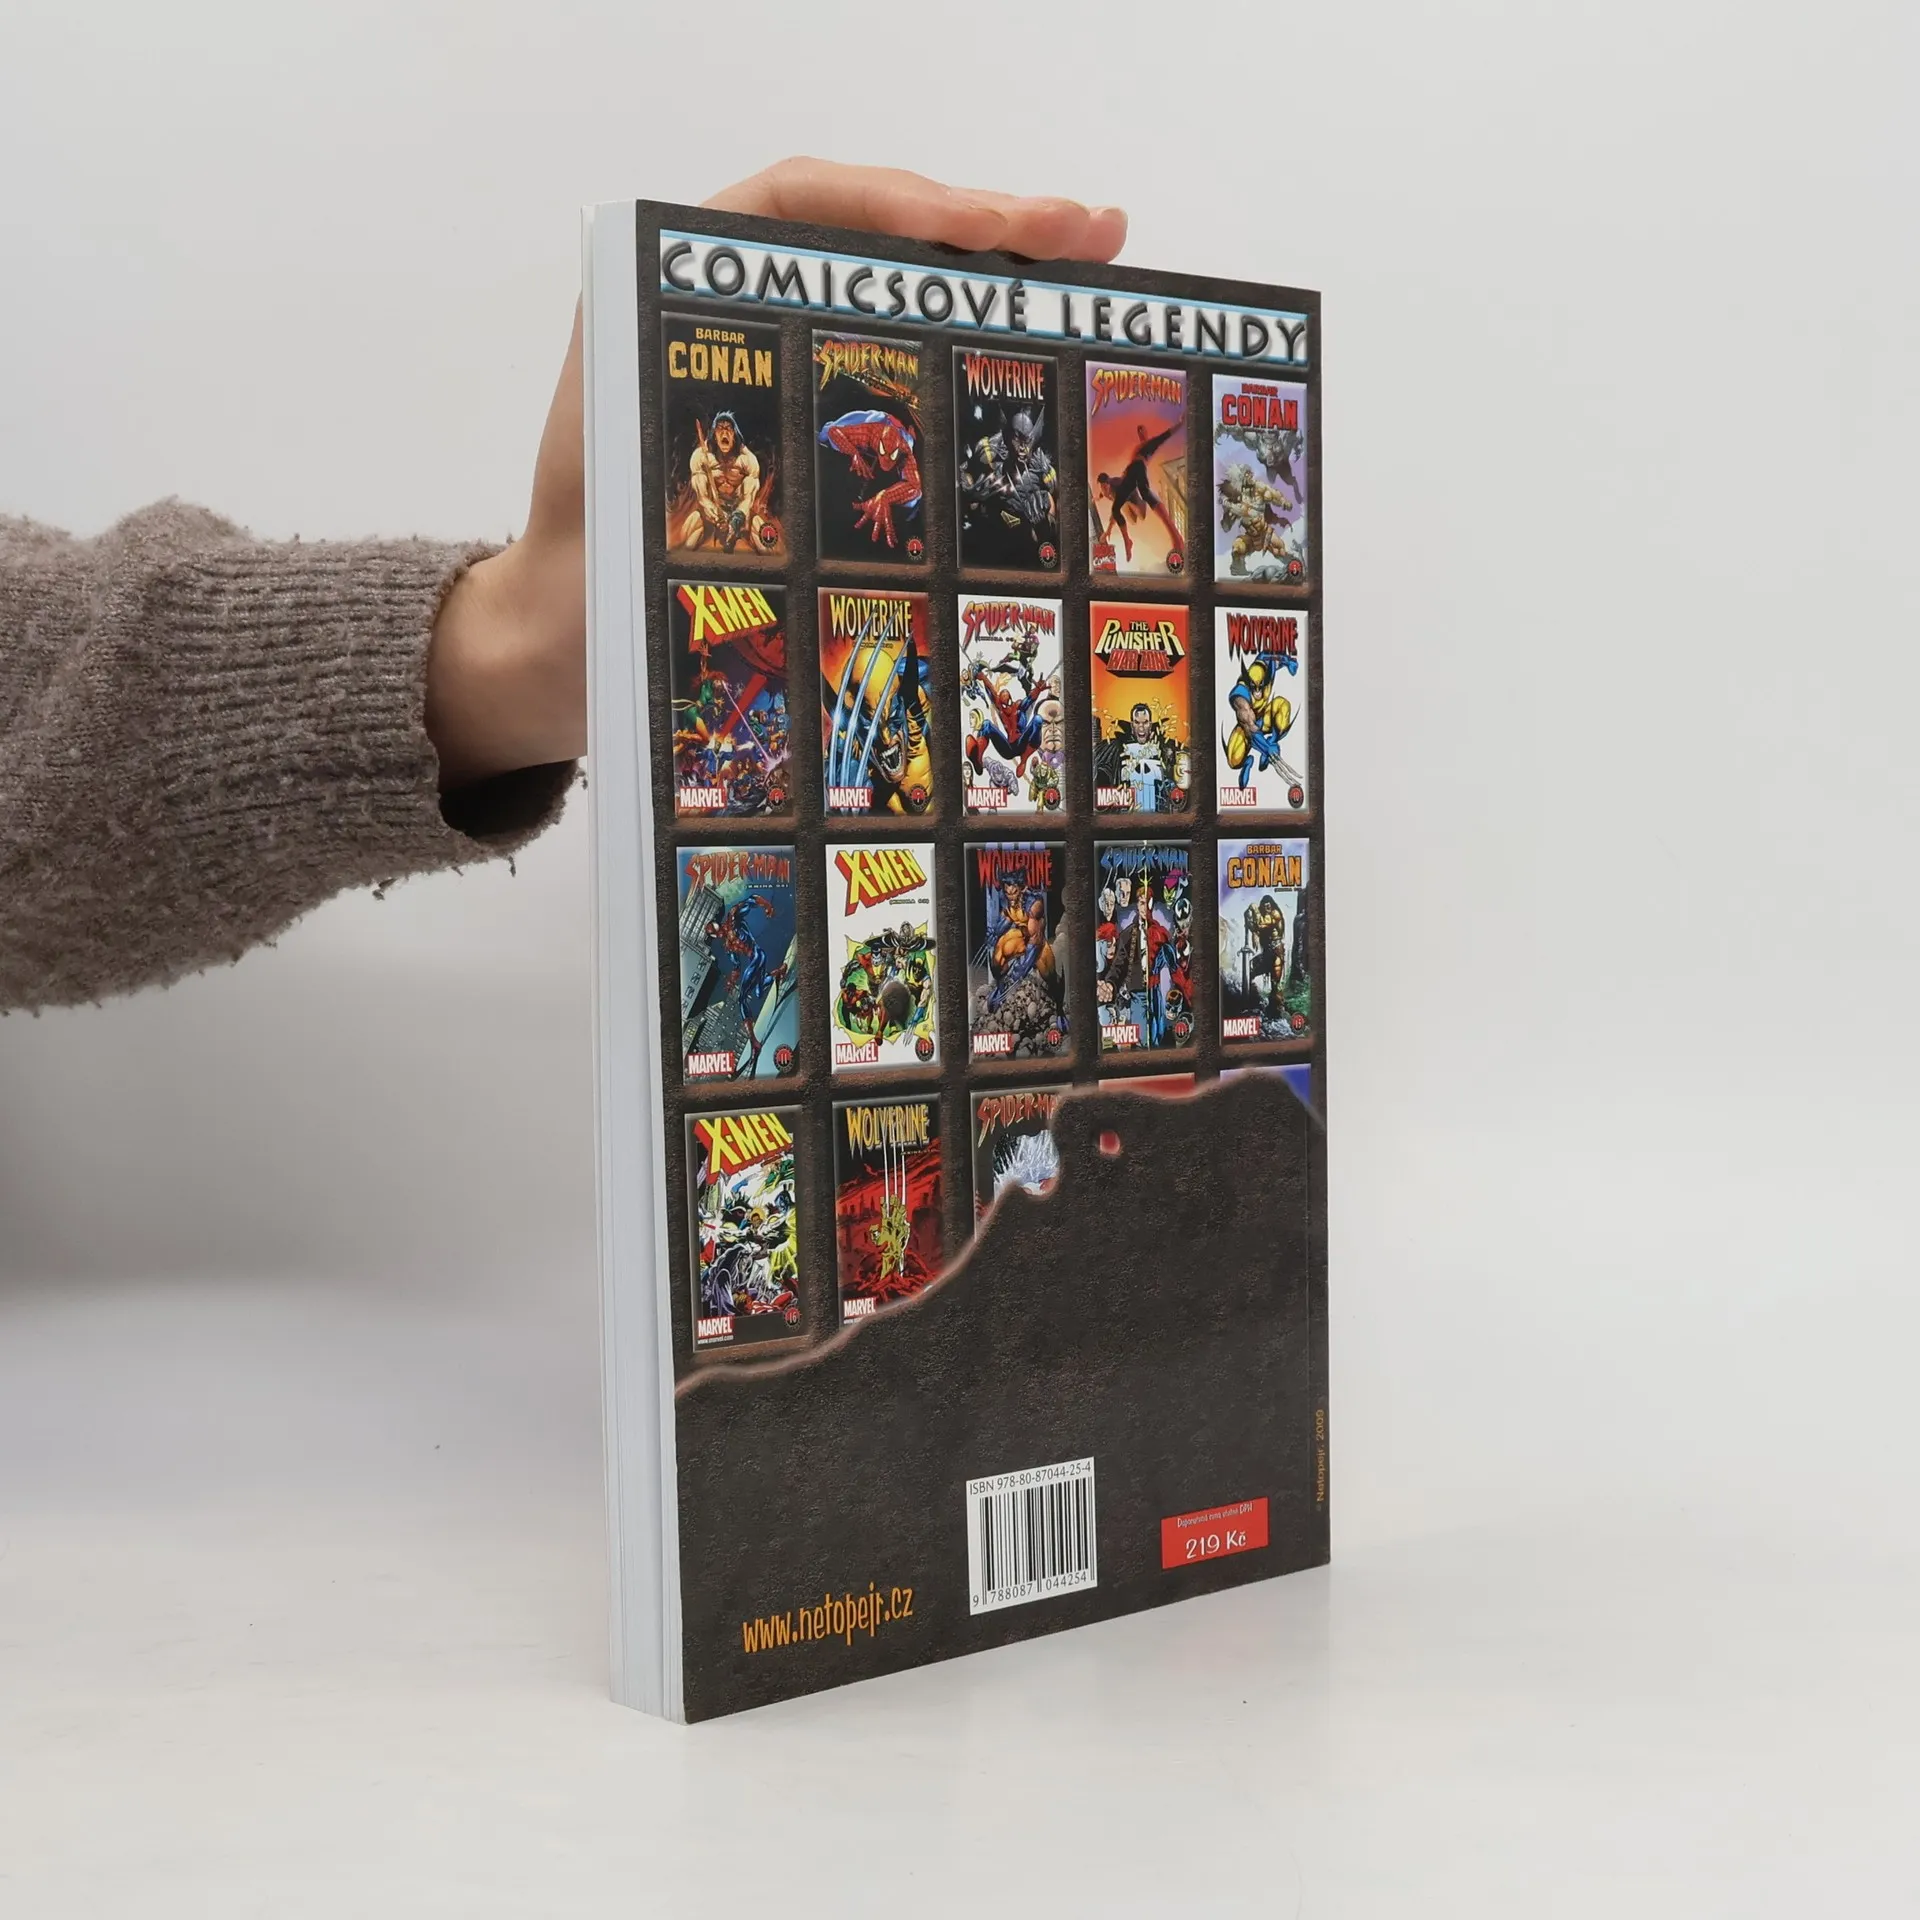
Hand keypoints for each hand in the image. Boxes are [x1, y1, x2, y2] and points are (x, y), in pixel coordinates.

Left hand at [426, 159, 1126, 788]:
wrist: (574, 630)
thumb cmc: (594, 549)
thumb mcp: (635, 453)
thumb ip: (706, 399)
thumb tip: (824, 356)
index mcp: (678, 279)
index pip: (807, 201)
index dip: (903, 204)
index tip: (985, 228)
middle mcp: (737, 303)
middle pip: (874, 233)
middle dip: (988, 225)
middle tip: (1092, 231)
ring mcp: (785, 358)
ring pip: (899, 290)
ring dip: (995, 274)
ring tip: (1091, 263)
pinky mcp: (814, 414)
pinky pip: (899, 358)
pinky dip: (967, 345)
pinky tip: (1030, 344)